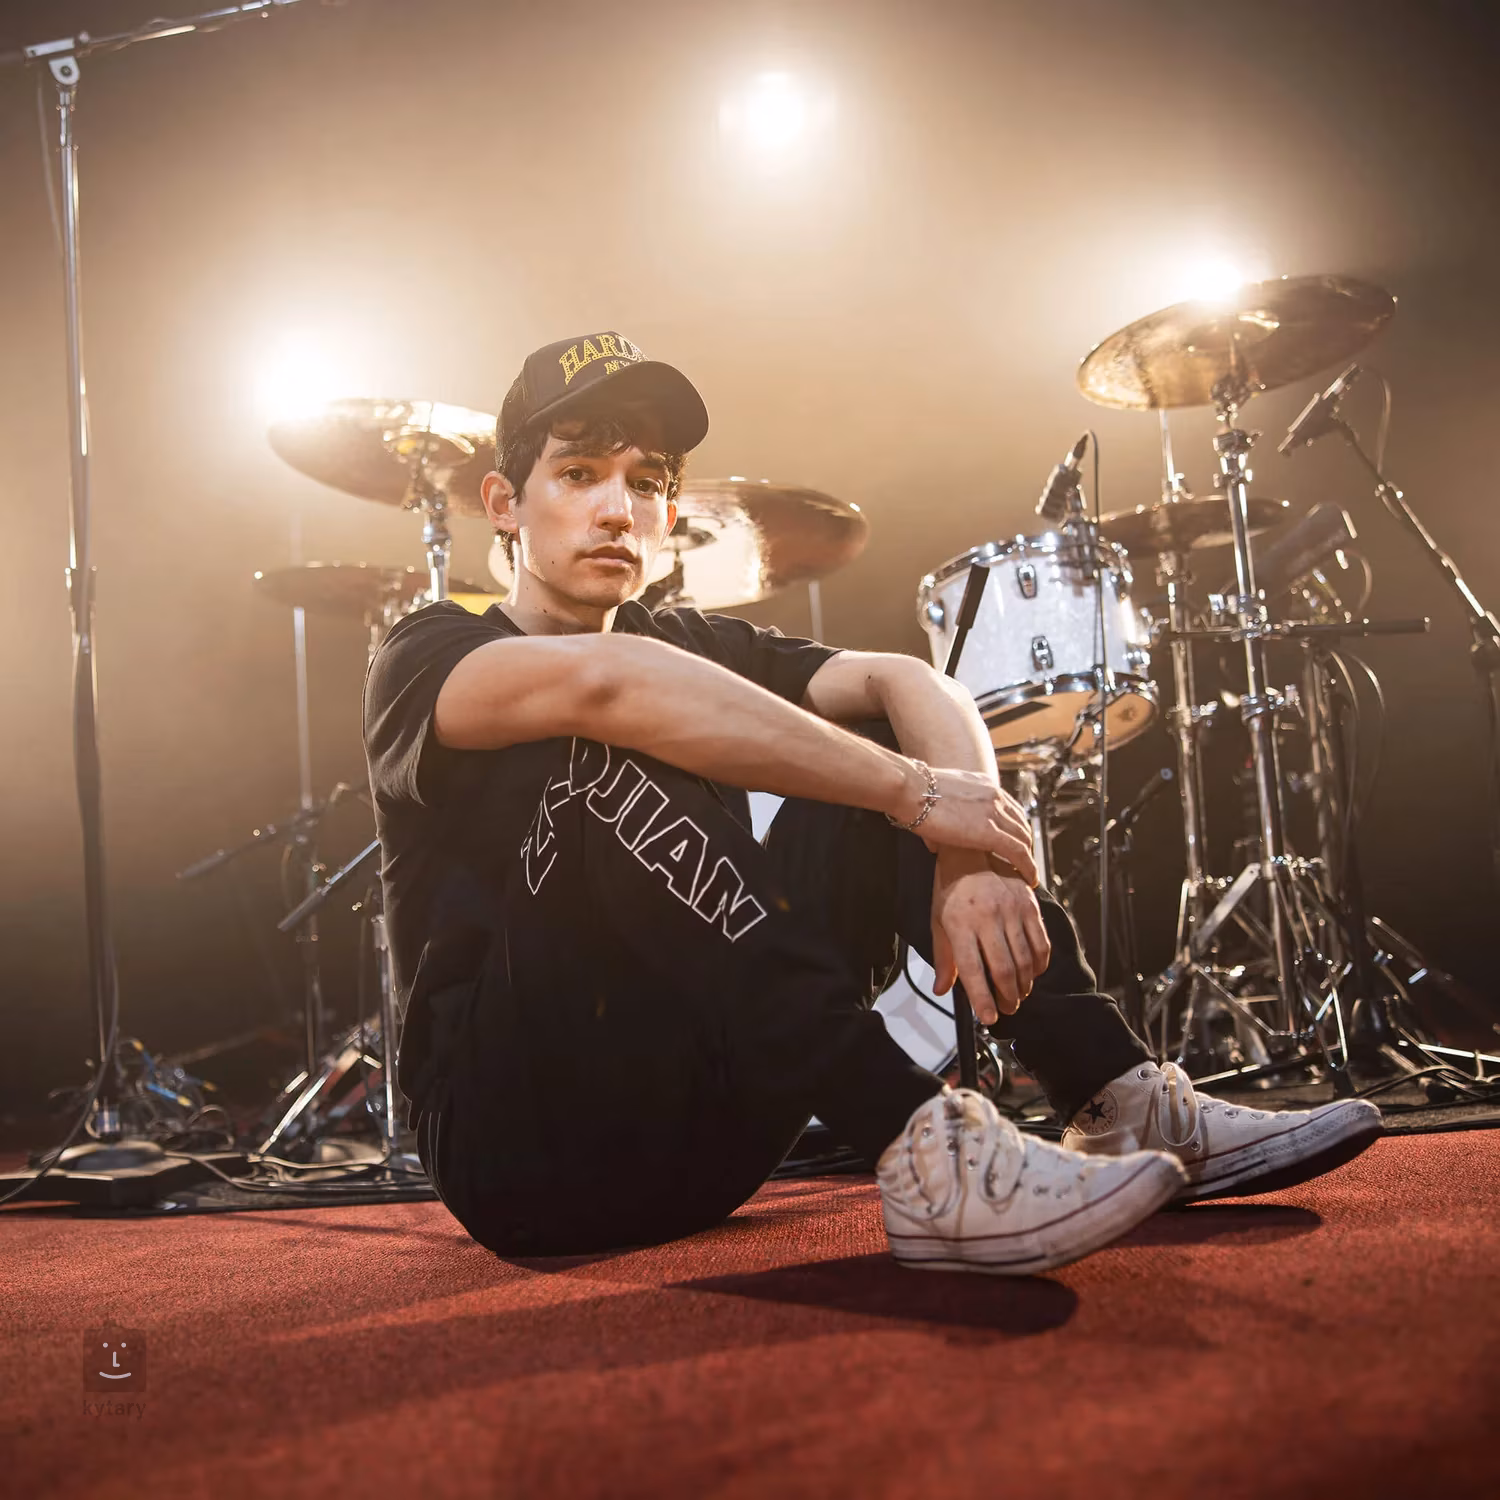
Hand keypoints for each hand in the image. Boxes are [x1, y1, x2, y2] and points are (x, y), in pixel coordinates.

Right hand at [893, 765, 1037, 886]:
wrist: (910, 790)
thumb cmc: (912, 794)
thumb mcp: (937, 800)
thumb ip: (942, 816)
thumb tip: (936, 843)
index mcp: (984, 785)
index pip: (1010, 807)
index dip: (1015, 826)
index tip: (1015, 841)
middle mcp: (994, 795)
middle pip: (1021, 822)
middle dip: (1025, 843)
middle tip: (1023, 861)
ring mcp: (994, 812)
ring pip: (1024, 838)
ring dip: (1028, 857)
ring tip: (1027, 873)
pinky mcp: (990, 831)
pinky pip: (1019, 852)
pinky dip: (1027, 867)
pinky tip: (1029, 879)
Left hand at [929, 848, 1051, 1023]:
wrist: (972, 850)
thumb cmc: (951, 887)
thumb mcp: (938, 921)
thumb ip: (943, 958)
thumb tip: (942, 989)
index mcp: (960, 924)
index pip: (972, 970)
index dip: (982, 999)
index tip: (989, 1017)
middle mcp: (987, 917)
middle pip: (1003, 969)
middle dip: (1008, 997)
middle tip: (1007, 1008)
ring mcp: (1011, 910)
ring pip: (1025, 960)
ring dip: (1025, 984)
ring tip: (1019, 994)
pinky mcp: (1029, 904)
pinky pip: (1041, 942)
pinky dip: (1040, 963)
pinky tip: (1033, 972)